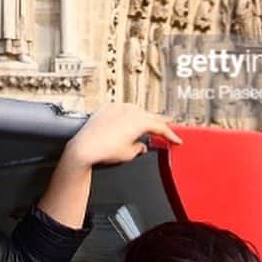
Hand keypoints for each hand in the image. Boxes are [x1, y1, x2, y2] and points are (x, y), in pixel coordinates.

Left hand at [64, 103, 181, 168]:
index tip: (176, 140)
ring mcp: (117, 107)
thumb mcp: (129, 153)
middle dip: (159, 123)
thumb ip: (139, 147)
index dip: (171, 135)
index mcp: (140, 121)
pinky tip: (127, 120)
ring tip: (147, 124)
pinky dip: (127, 114)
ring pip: (136, 110)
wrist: (85, 146)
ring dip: (143, 117)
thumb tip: (141, 145)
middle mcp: (130, 111)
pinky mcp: (106, 107)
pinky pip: (121, 109)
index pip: (161, 127)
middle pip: (150, 116)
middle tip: (168, 126)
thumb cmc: (105, 150)